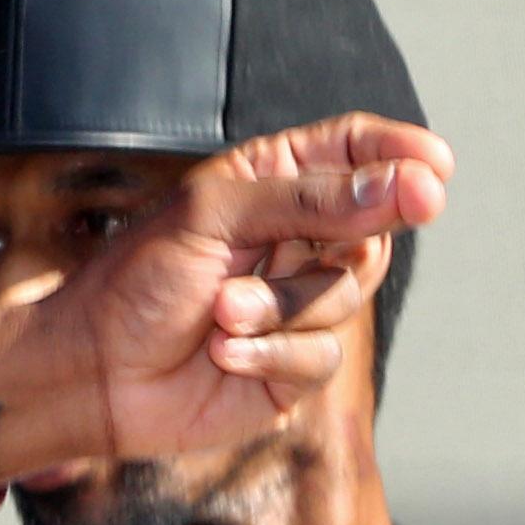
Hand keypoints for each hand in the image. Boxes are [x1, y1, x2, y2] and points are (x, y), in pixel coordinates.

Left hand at [0, 113, 452, 484]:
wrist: (89, 373)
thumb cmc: (133, 283)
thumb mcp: (213, 218)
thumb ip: (312, 199)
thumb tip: (415, 185)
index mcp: (272, 185)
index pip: (355, 151)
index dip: (400, 156)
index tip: (435, 167)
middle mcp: (296, 240)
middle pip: (373, 228)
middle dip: (333, 246)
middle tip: (281, 255)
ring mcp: (299, 303)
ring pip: (349, 295)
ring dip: (281, 307)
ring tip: (218, 313)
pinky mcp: (295, 365)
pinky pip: (323, 354)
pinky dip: (272, 352)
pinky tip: (222, 353)